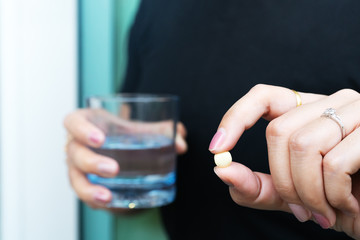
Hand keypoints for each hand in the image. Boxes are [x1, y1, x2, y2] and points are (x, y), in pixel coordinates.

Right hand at [64, 109, 186, 210]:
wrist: (124, 150)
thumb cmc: (130, 134)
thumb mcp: (145, 129)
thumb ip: (166, 132)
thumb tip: (181, 144)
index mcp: (89, 122)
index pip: (73, 122)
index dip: (81, 129)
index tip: (100, 139)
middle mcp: (78, 144)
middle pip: (74, 152)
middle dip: (91, 162)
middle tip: (114, 170)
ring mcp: (78, 166)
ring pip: (74, 177)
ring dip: (89, 189)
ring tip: (107, 197)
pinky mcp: (85, 183)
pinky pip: (83, 194)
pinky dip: (94, 200)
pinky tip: (109, 204)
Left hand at [209, 84, 359, 238]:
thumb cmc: (339, 201)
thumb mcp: (290, 195)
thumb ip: (255, 185)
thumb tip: (221, 169)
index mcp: (308, 112)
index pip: (263, 96)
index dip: (235, 118)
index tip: (217, 149)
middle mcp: (332, 102)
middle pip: (278, 131)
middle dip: (282, 181)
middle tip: (299, 211)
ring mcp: (358, 111)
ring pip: (302, 146)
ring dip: (307, 193)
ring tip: (324, 211)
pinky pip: (334, 163)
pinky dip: (333, 196)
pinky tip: (348, 206)